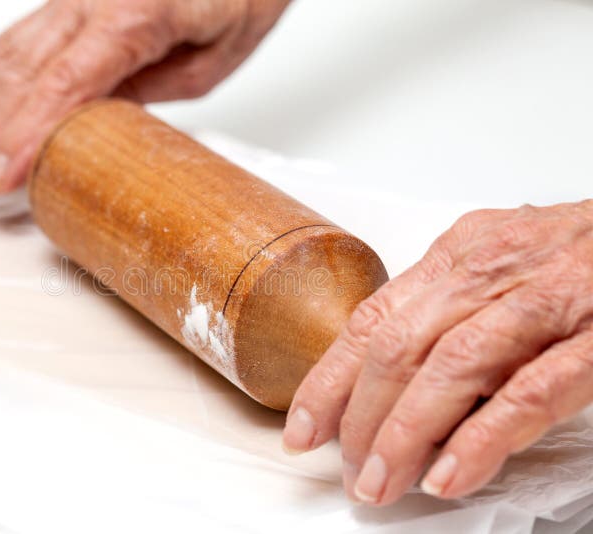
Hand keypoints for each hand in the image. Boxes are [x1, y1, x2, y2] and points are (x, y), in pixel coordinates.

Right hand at [0, 0, 289, 197]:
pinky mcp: (70, 3)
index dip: (24, 136)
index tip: (2, 176)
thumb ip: (145, 92)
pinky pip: (17, 39)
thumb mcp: (208, 63)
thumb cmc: (239, 1)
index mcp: (131, 18)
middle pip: (24, 74)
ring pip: (9, 54)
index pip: (62, 85)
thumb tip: (92, 125)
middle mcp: (91, 1)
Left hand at [283, 200, 592, 504]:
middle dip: (360, 416)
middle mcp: (493, 269)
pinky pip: (529, 392)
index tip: (303, 427)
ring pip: (451, 367)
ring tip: (382, 482)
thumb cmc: (581, 254)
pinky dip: (483, 437)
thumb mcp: (501, 266)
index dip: (329, 379)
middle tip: (348, 470)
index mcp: (462, 253)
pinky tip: (450, 475)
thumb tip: (388, 381)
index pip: (373, 319)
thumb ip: (448, 310)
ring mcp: (547, 300)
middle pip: (399, 346)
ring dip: (406, 433)